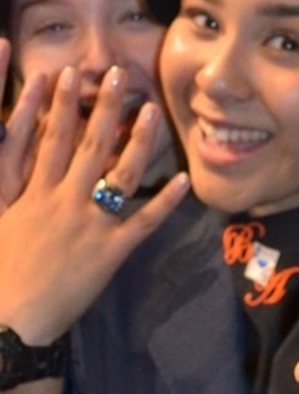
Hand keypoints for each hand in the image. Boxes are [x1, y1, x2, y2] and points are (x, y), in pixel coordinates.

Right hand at [0, 61, 188, 346]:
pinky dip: (166, 200)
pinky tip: (185, 180)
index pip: (42, 137)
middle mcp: (59, 200)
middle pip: (83, 144)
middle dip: (100, 107)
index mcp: (28, 193)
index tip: (63, 73)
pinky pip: (144, 220)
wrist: (9, 319)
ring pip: (118, 173)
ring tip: (152, 111)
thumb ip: (8, 192)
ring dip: (138, 140)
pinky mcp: (111, 251)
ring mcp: (88, 223)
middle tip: (116, 73)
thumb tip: (11, 163)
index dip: (54, 104)